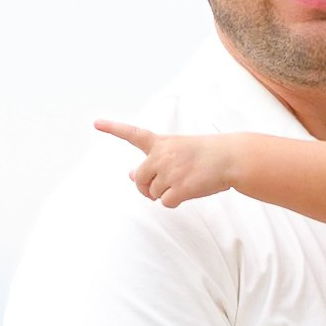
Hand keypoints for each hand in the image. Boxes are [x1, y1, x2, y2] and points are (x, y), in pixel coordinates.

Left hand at [98, 120, 236, 207]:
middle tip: (160, 187)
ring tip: (184, 183)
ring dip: (165, 194)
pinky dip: (175, 202)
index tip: (96, 123)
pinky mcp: (179, 188)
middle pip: (139, 179)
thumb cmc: (205, 154)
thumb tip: (129, 174)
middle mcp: (161, 156)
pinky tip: (188, 192)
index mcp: (161, 143)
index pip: (133, 134)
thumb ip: (153, 161)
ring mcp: (170, 172)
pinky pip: (166, 203)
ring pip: (153, 193)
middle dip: (146, 187)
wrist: (230, 158)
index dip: (113, 128)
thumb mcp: (177, 151)